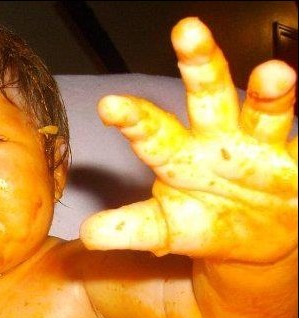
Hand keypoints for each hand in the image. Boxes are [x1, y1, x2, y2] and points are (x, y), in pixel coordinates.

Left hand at [81, 17, 296, 262]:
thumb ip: (131, 228)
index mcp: (177, 156)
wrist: (250, 240)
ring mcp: (262, 149)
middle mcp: (217, 141)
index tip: (109, 105)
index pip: (151, 133)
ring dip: (271, 91)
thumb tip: (89, 234)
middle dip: (199, 64)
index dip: (133, 119)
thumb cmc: (200, 221)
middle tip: (186, 31)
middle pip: (208, 96)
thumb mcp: (165, 229)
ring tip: (275, 74)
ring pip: (265, 111)